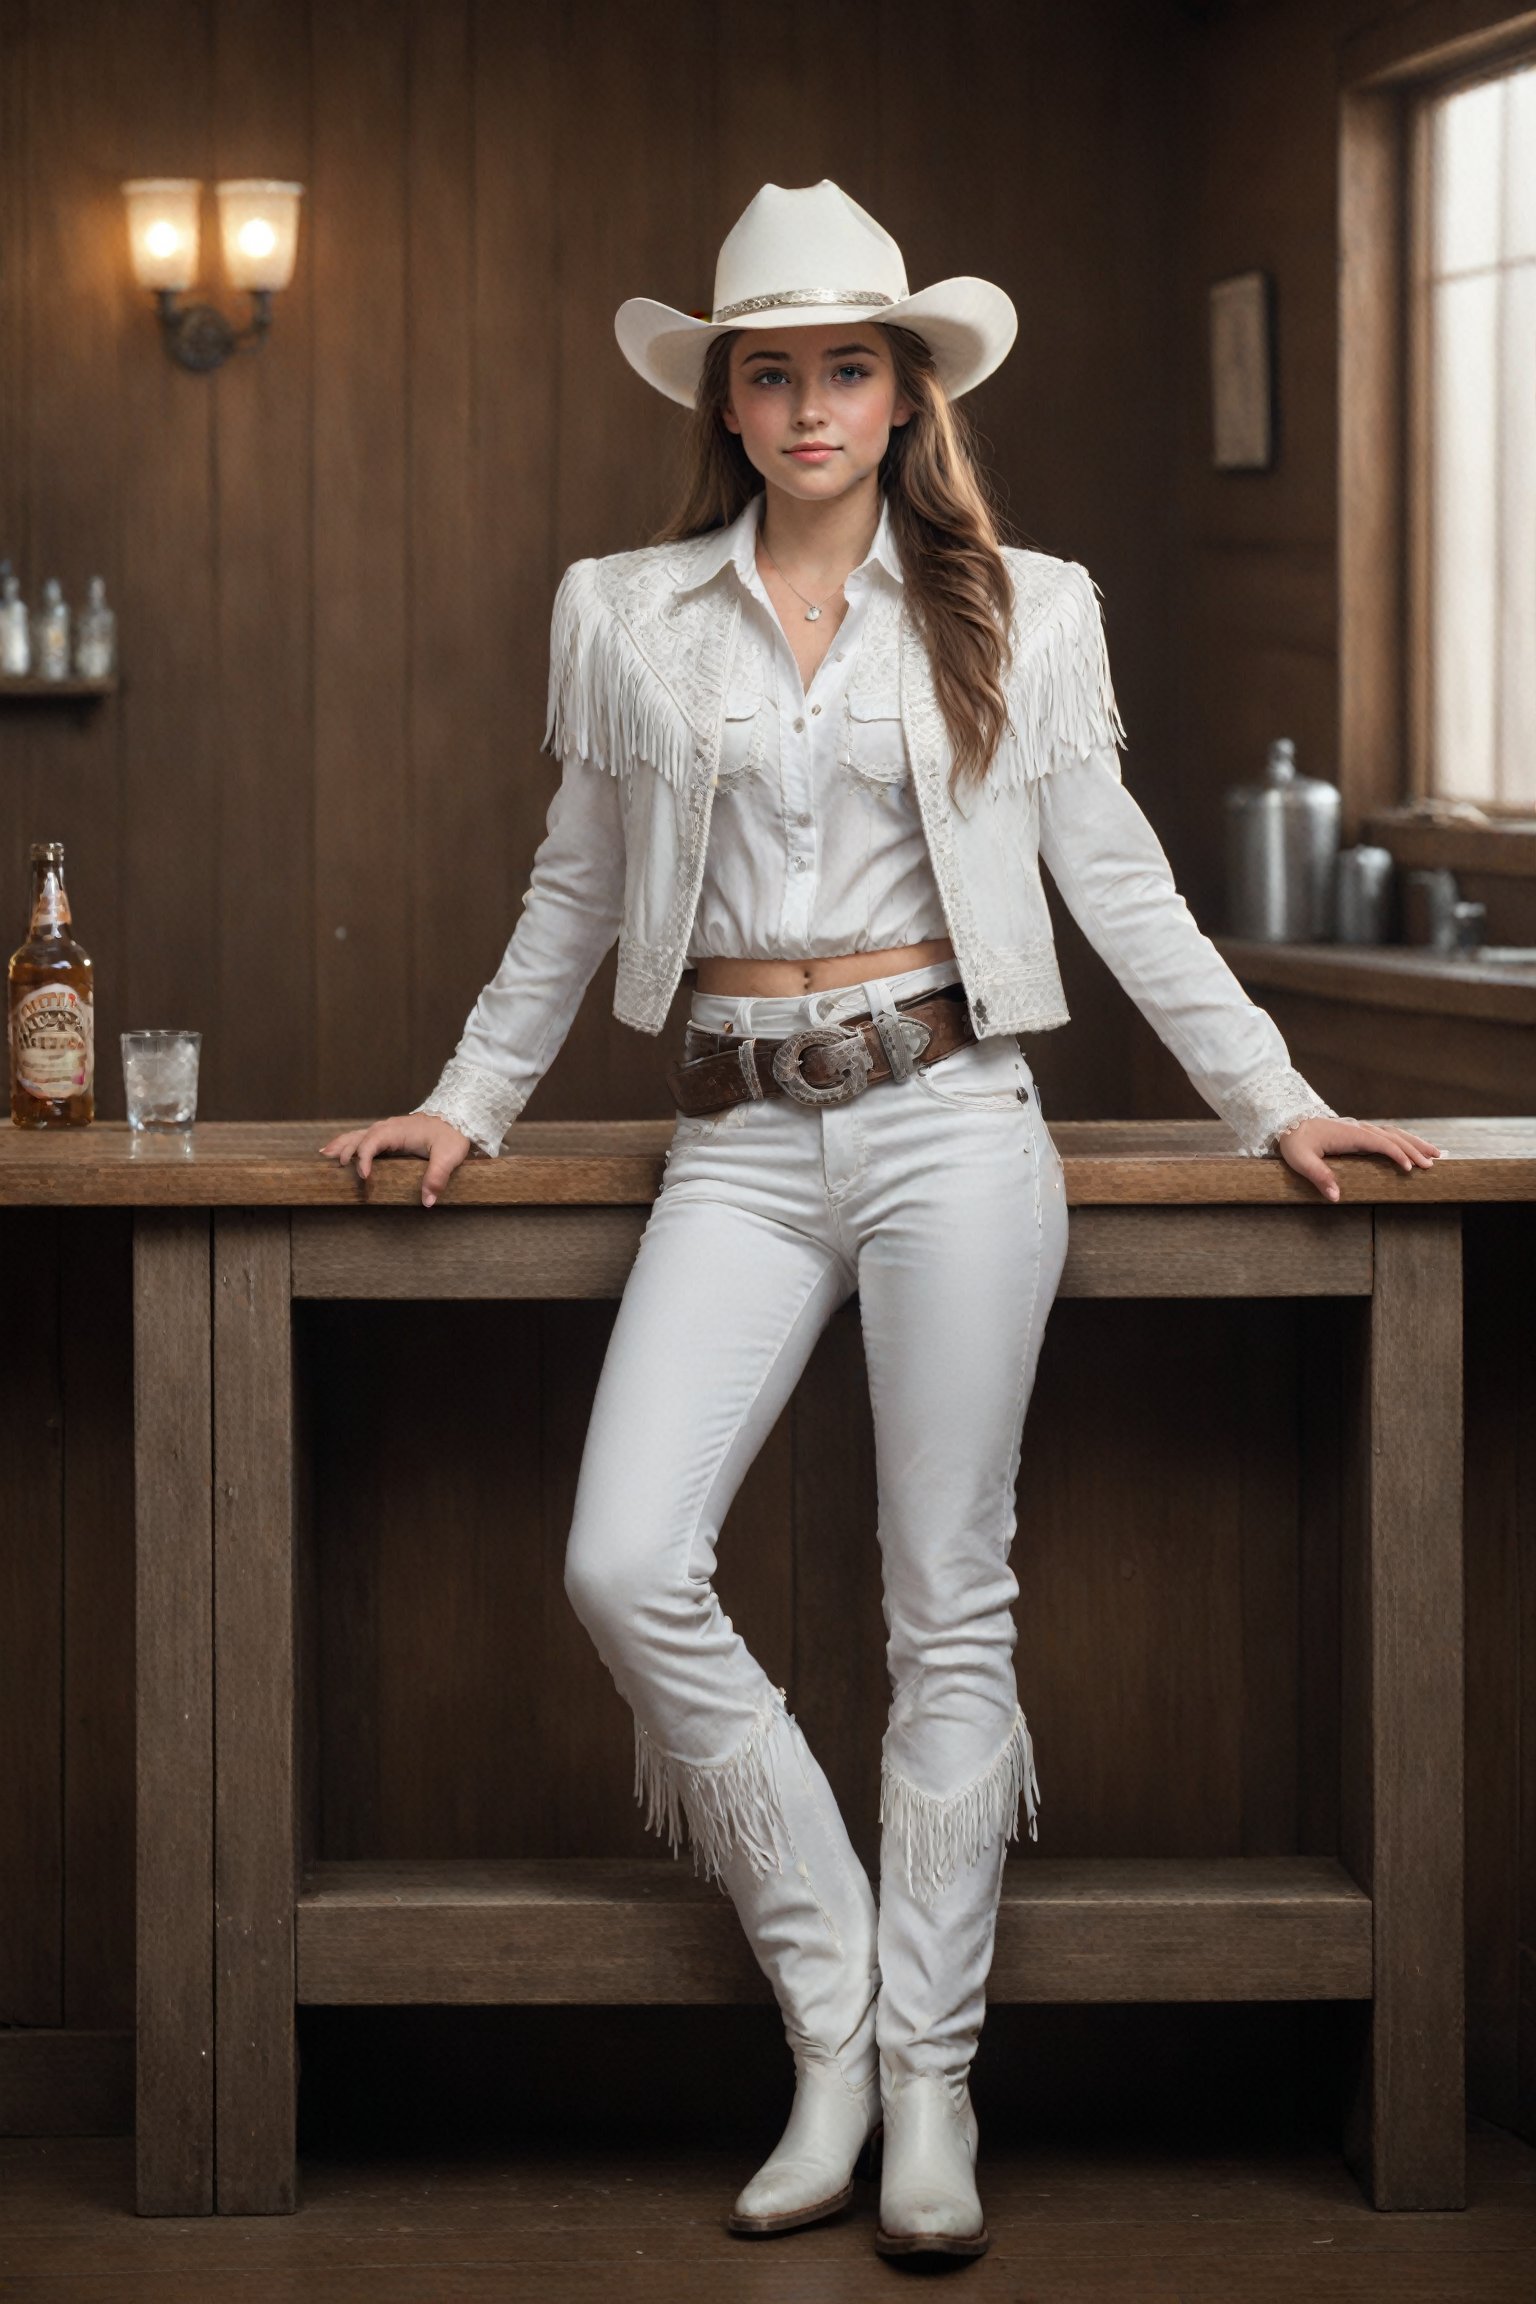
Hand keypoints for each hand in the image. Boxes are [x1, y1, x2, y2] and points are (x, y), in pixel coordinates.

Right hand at [319, 1114, 472, 1207]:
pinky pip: (364, 1137)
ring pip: (358, 1135)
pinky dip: (349, 1142)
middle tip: (338, 1167)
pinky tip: (336, 1149)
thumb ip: (437, 1177)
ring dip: (342, 1145)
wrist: (458, 1119)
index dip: (365, 1157)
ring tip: (324, 1155)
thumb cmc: (452, 1136)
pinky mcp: (389, 1135)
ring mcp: (387, 1130)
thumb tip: (427, 1201)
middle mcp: (389, 1128)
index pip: (374, 1141)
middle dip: (347, 1151)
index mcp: (399, 1130)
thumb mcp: (449, 1157)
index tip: (363, 1176)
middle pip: (360, 1137)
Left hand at [1275, 1115, 1440, 1202]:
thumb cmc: (1294, 1142)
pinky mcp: (1359, 1133)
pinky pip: (1387, 1135)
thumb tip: (1336, 1197)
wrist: (1288, 1122)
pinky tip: (1414, 1148)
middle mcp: (1360, 1129)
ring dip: (1415, 1143)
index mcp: (1350, 1134)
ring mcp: (1361, 1129)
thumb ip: (1319, 1176)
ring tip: (1436, 1153)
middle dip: (1415, 1149)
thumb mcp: (1301, 1160)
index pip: (1381, 1143)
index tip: (1410, 1169)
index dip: (1397, 1155)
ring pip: (1395, 1134)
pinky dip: (1404, 1140)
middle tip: (1433, 1164)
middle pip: (1394, 1137)